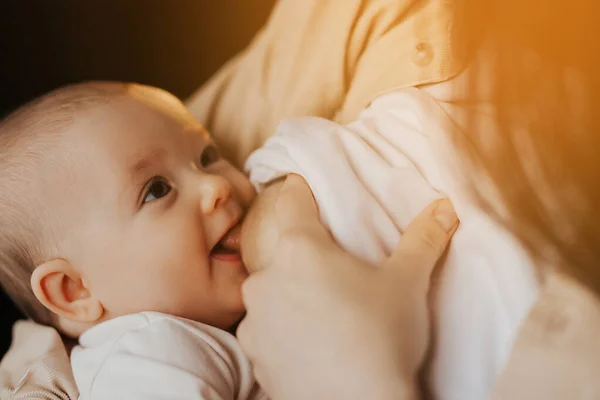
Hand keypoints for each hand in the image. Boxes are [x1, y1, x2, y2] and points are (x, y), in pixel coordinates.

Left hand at [237, 175, 458, 399]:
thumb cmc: (383, 338)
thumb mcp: (408, 283)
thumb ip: (423, 239)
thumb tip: (446, 207)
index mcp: (300, 249)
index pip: (292, 202)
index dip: (299, 191)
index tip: (302, 185)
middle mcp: (266, 278)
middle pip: (283, 253)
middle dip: (304, 258)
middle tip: (333, 274)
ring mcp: (254, 319)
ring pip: (272, 293)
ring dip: (290, 296)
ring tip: (324, 315)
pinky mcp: (253, 355)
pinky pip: (265, 330)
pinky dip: (283, 331)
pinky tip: (310, 344)